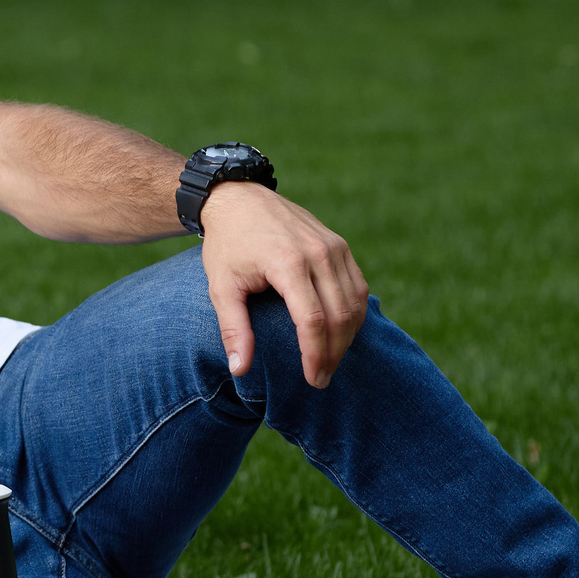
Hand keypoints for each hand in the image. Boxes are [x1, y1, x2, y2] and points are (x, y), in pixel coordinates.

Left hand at [199, 183, 367, 387]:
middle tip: (322, 378)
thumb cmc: (227, 245)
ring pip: (355, 302)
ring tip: (331, 360)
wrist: (238, 198)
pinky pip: (357, 286)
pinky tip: (341, 333)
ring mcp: (333, 246)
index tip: (314, 379)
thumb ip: (233, 328)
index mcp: (287, 263)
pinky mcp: (339, 245)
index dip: (316, 354)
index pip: (313, 320)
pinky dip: (354, 313)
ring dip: (348, 336)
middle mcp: (318, 253)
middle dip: (334, 353)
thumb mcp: (221, 286)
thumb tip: (240, 370)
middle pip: (339, 315)